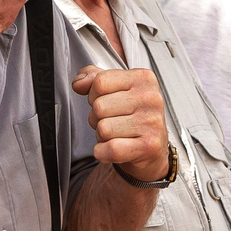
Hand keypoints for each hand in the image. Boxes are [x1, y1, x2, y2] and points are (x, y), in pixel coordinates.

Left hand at [74, 64, 170, 181]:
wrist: (151, 147)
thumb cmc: (132, 115)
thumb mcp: (115, 89)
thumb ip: (93, 78)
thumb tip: (79, 83)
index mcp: (143, 78)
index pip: (99, 82)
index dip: (94, 95)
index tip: (107, 101)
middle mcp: (151, 98)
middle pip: (99, 106)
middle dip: (98, 118)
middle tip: (113, 121)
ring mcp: (151, 122)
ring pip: (103, 129)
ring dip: (102, 136)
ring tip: (117, 134)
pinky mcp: (149, 146)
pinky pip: (111, 148)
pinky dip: (104, 152)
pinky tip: (115, 148)